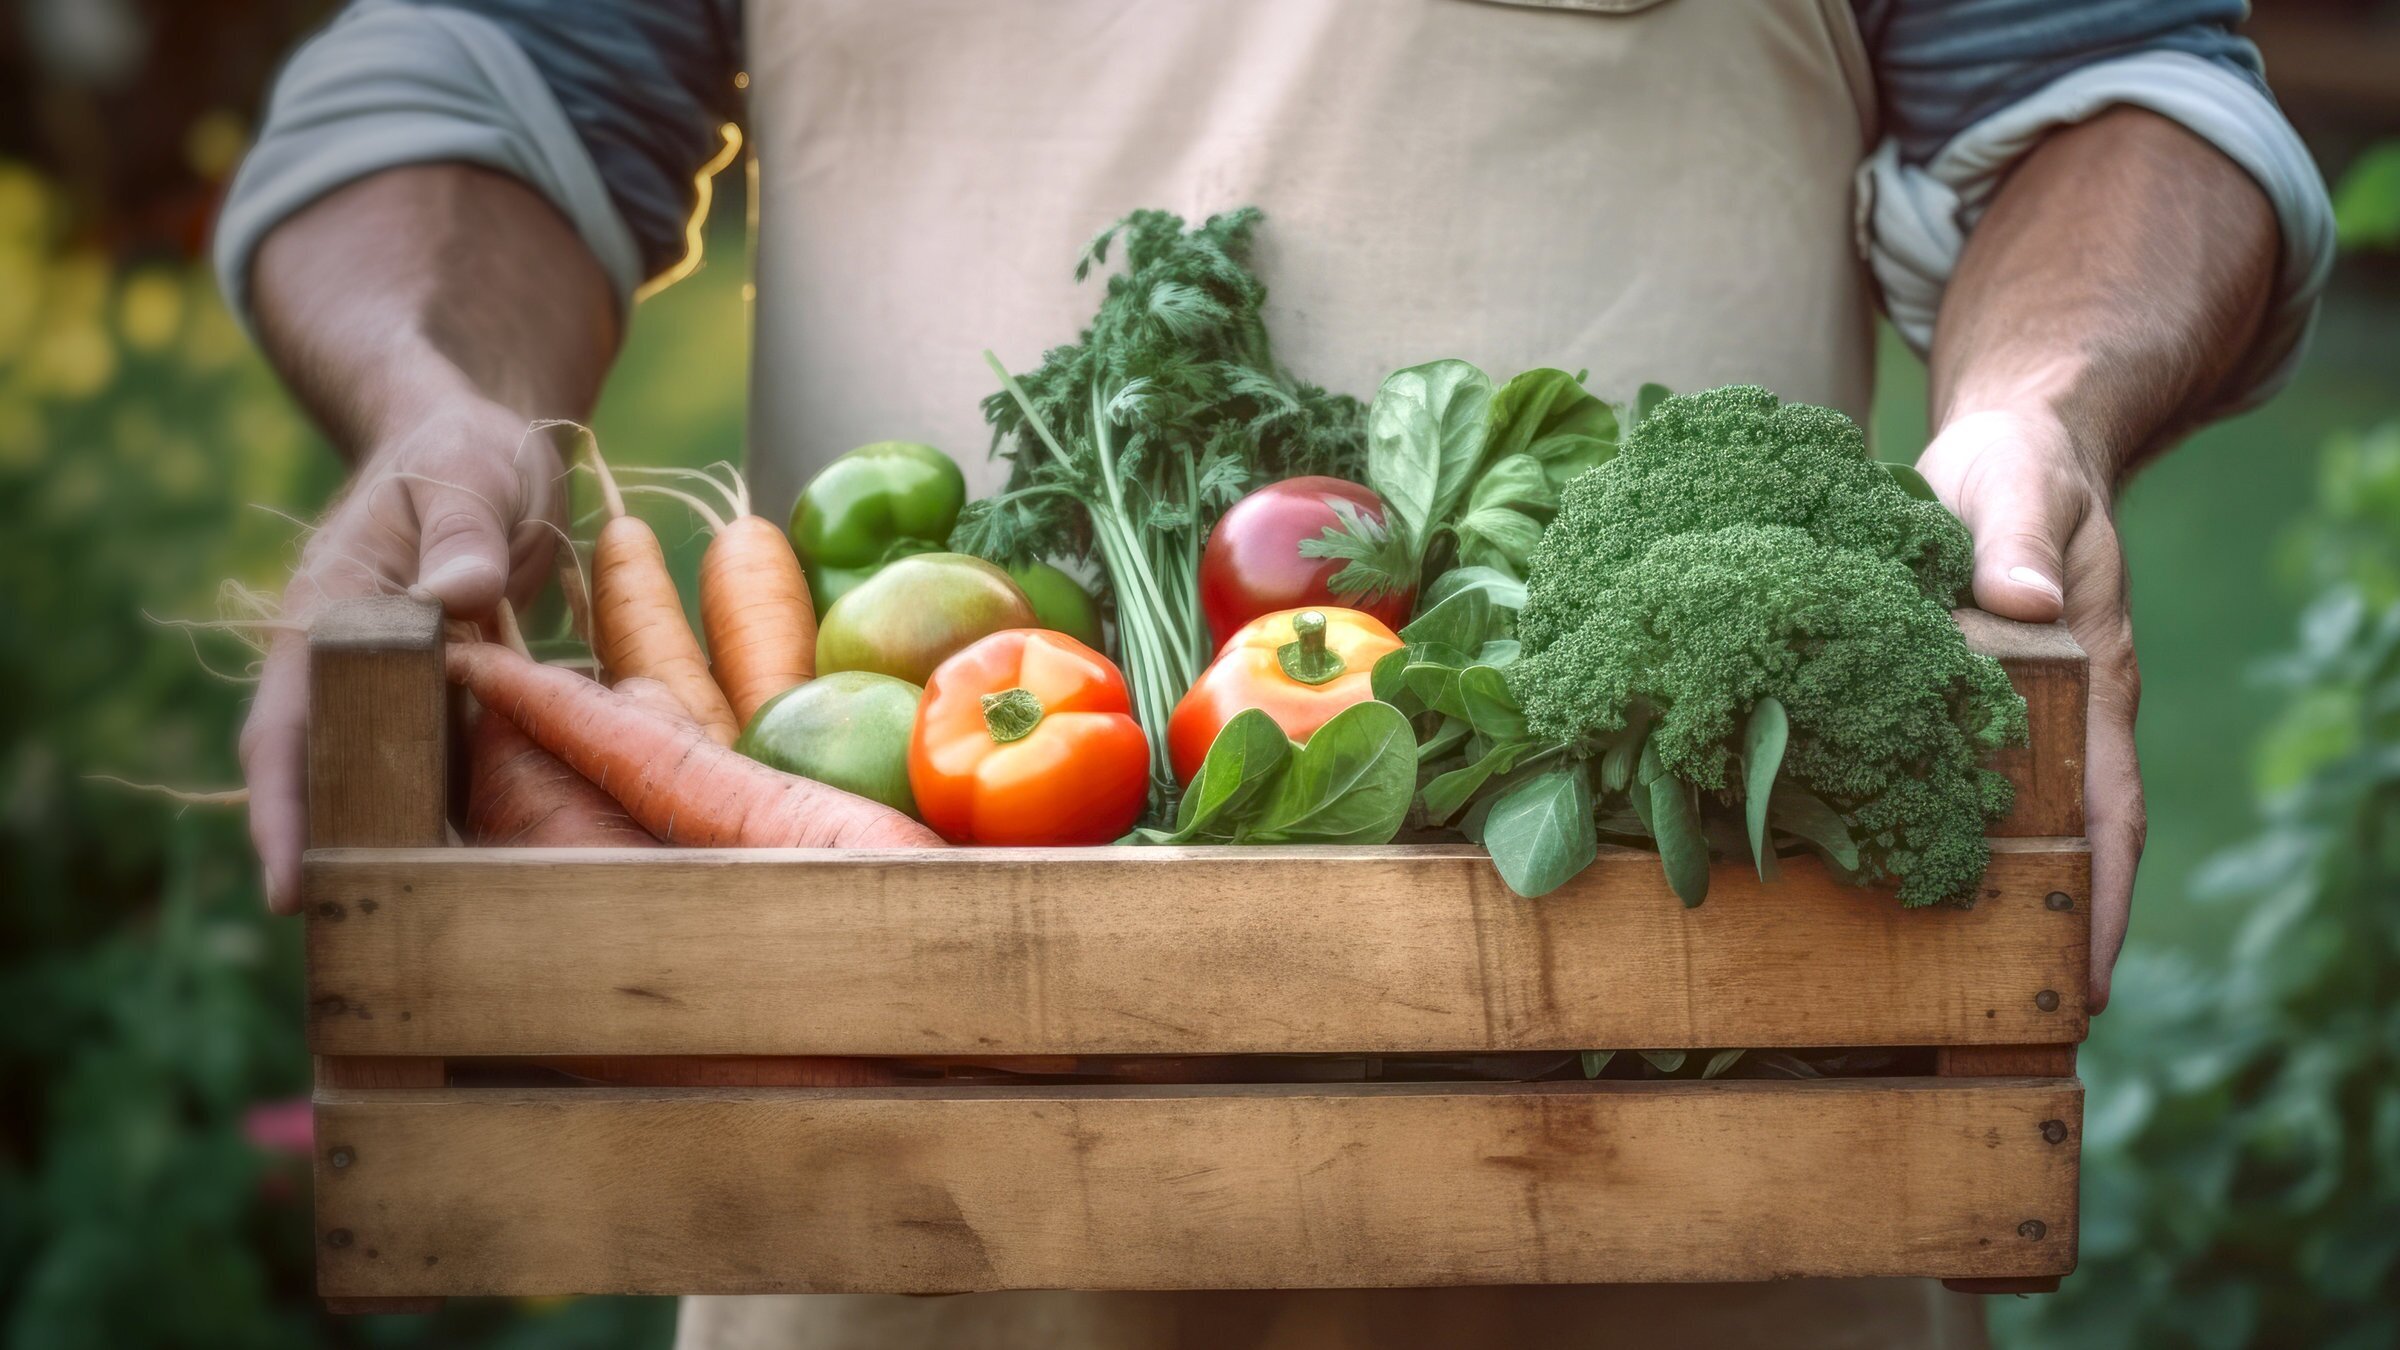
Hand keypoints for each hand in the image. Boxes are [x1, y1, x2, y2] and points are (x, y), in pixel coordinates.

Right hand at [242, 399, 564, 912]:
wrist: (485, 449)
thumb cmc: (464, 454)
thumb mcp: (470, 475)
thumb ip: (463, 530)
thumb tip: (459, 594)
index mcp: (330, 614)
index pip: (289, 723)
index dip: (283, 808)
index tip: (288, 886)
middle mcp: (351, 668)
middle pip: (329, 781)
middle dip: (338, 863)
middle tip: (361, 952)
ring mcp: (400, 693)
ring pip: (391, 791)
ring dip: (406, 858)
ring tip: (431, 948)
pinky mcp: (450, 705)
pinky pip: (452, 774)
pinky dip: (467, 823)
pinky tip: (501, 885)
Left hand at [1917, 408, 2142, 1012]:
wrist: (2005, 448)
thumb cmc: (2020, 469)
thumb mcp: (2020, 485)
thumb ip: (2017, 536)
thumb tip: (2022, 600)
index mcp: (2087, 681)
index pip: (2109, 812)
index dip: (2101, 901)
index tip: (2088, 986)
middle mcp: (2051, 716)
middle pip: (2055, 844)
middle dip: (2039, 934)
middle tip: (2003, 1026)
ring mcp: (1999, 715)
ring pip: (1994, 824)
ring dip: (1975, 898)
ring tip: (1928, 991)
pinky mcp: (1942, 699)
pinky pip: (1938, 782)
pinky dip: (1917, 835)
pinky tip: (1862, 880)